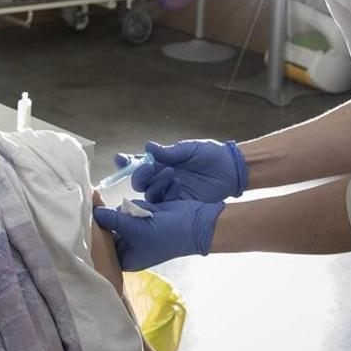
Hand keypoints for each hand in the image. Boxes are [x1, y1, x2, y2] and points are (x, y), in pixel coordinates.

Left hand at [92, 199, 225, 270]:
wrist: (194, 224)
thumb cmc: (165, 235)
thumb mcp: (135, 229)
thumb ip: (112, 219)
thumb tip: (93, 212)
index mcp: (125, 259)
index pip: (102, 249)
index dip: (96, 236)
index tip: (90, 222)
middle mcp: (128, 247)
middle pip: (107, 231)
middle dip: (112, 220)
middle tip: (115, 214)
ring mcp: (135, 232)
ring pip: (118, 216)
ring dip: (127, 212)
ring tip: (141, 215)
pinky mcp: (142, 217)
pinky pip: (130, 208)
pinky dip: (136, 206)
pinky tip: (148, 209)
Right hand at [117, 140, 247, 202]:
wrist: (230, 170)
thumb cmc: (210, 155)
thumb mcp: (190, 149)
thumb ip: (170, 151)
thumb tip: (148, 147)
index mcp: (162, 161)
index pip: (138, 162)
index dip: (126, 162)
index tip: (120, 159)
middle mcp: (161, 177)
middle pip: (139, 181)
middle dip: (138, 175)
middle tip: (148, 168)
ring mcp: (169, 191)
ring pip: (149, 193)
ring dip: (155, 183)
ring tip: (171, 173)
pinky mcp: (178, 203)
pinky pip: (164, 203)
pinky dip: (166, 194)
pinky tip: (177, 185)